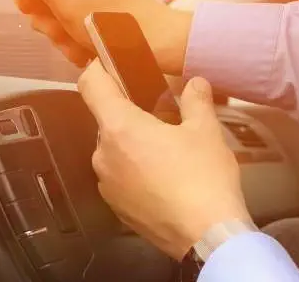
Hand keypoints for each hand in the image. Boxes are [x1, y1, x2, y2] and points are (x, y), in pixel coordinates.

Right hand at [4, 0, 191, 72]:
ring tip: (73, 38)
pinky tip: (79, 41)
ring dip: (54, 26)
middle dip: (41, 12)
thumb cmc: (115, 23)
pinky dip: (66, 28)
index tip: (33, 8)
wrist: (154, 42)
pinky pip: (59, 7)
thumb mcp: (69, 2)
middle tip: (59, 27)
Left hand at [78, 61, 250, 257]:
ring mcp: (107, 183)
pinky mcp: (116, 208)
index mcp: (120, 127)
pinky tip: (165, 179)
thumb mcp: (206, 131)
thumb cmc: (203, 177)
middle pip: (107, 120)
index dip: (98, 68)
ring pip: (114, 150)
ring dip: (134, 144)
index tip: (111, 63)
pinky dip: (136, 171)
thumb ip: (196, 100)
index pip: (91, 85)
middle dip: (131, 114)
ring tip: (169, 151)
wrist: (207, 236)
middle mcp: (103, 154)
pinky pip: (120, 177)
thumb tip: (195, 83)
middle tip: (163, 115)